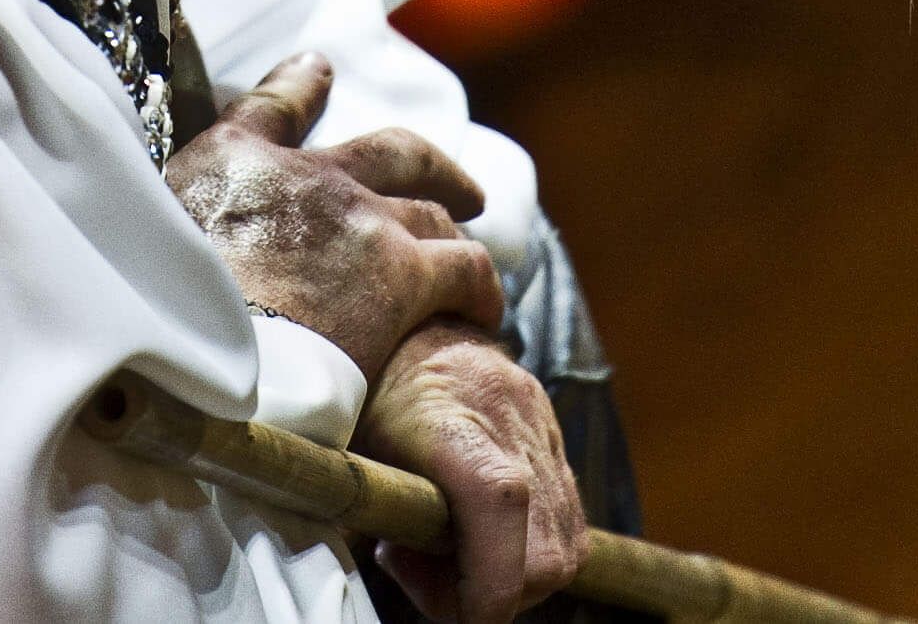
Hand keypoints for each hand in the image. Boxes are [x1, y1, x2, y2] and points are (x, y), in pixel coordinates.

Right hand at [164, 52, 503, 384]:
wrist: (193, 362)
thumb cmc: (152, 310)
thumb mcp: (140, 238)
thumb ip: (160, 219)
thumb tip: (138, 219)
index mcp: (237, 160)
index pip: (273, 106)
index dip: (301, 85)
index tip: (319, 71)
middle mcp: (310, 178)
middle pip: (394, 155)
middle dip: (431, 166)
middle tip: (462, 189)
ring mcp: (364, 225)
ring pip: (433, 216)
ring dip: (456, 231)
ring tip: (471, 261)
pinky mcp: (403, 279)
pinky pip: (466, 271)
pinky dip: (480, 285)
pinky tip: (485, 309)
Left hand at [361, 323, 588, 623]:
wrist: (411, 323)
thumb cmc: (365, 392)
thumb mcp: (349, 452)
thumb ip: (374, 513)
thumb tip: (378, 572)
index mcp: (450, 421)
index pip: (500, 503)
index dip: (488, 585)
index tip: (456, 612)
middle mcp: (510, 421)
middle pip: (547, 554)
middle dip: (495, 595)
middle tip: (430, 574)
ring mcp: (541, 428)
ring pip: (566, 548)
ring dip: (516, 576)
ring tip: (454, 553)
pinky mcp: (552, 436)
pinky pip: (568, 523)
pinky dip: (533, 551)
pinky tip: (479, 534)